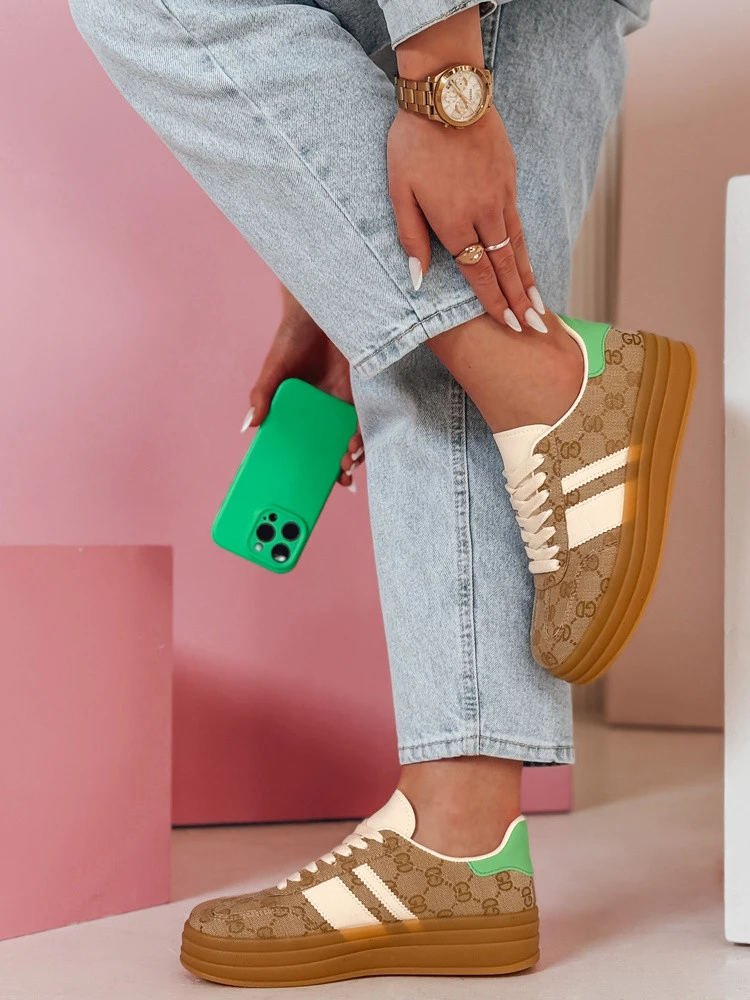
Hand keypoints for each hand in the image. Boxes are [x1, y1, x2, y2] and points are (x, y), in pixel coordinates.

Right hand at [245, 287, 363, 487]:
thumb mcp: (273, 367)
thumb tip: (249, 426)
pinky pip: (365, 418)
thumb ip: (261, 395)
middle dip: (334, 467)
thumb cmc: (292, 335)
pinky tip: (357, 445)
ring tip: (346, 465)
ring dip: (350, 455)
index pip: (301, 442)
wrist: (322, 307)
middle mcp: (320, 409)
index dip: (304, 465)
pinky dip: (362, 434)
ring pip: (348, 436)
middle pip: (328, 445)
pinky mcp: (359, 391)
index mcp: (298, 408)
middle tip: (336, 480)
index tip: (304, 485)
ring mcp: (341, 401)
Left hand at [387, 106, 545, 333]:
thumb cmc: (414, 142)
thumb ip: (410, 238)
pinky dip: (525, 248)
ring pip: (517, 246)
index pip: (478, 272)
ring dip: (527, 279)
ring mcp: (501, 195)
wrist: (446, 92)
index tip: (507, 325)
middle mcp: (483, 214)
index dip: (492, 301)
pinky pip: (518, 222)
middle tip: (535, 327)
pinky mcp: (509, 177)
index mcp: (453, 222)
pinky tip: (527, 261)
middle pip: (505, 266)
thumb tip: (417, 280)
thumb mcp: (399, 191)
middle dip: (519, 301)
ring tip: (538, 305)